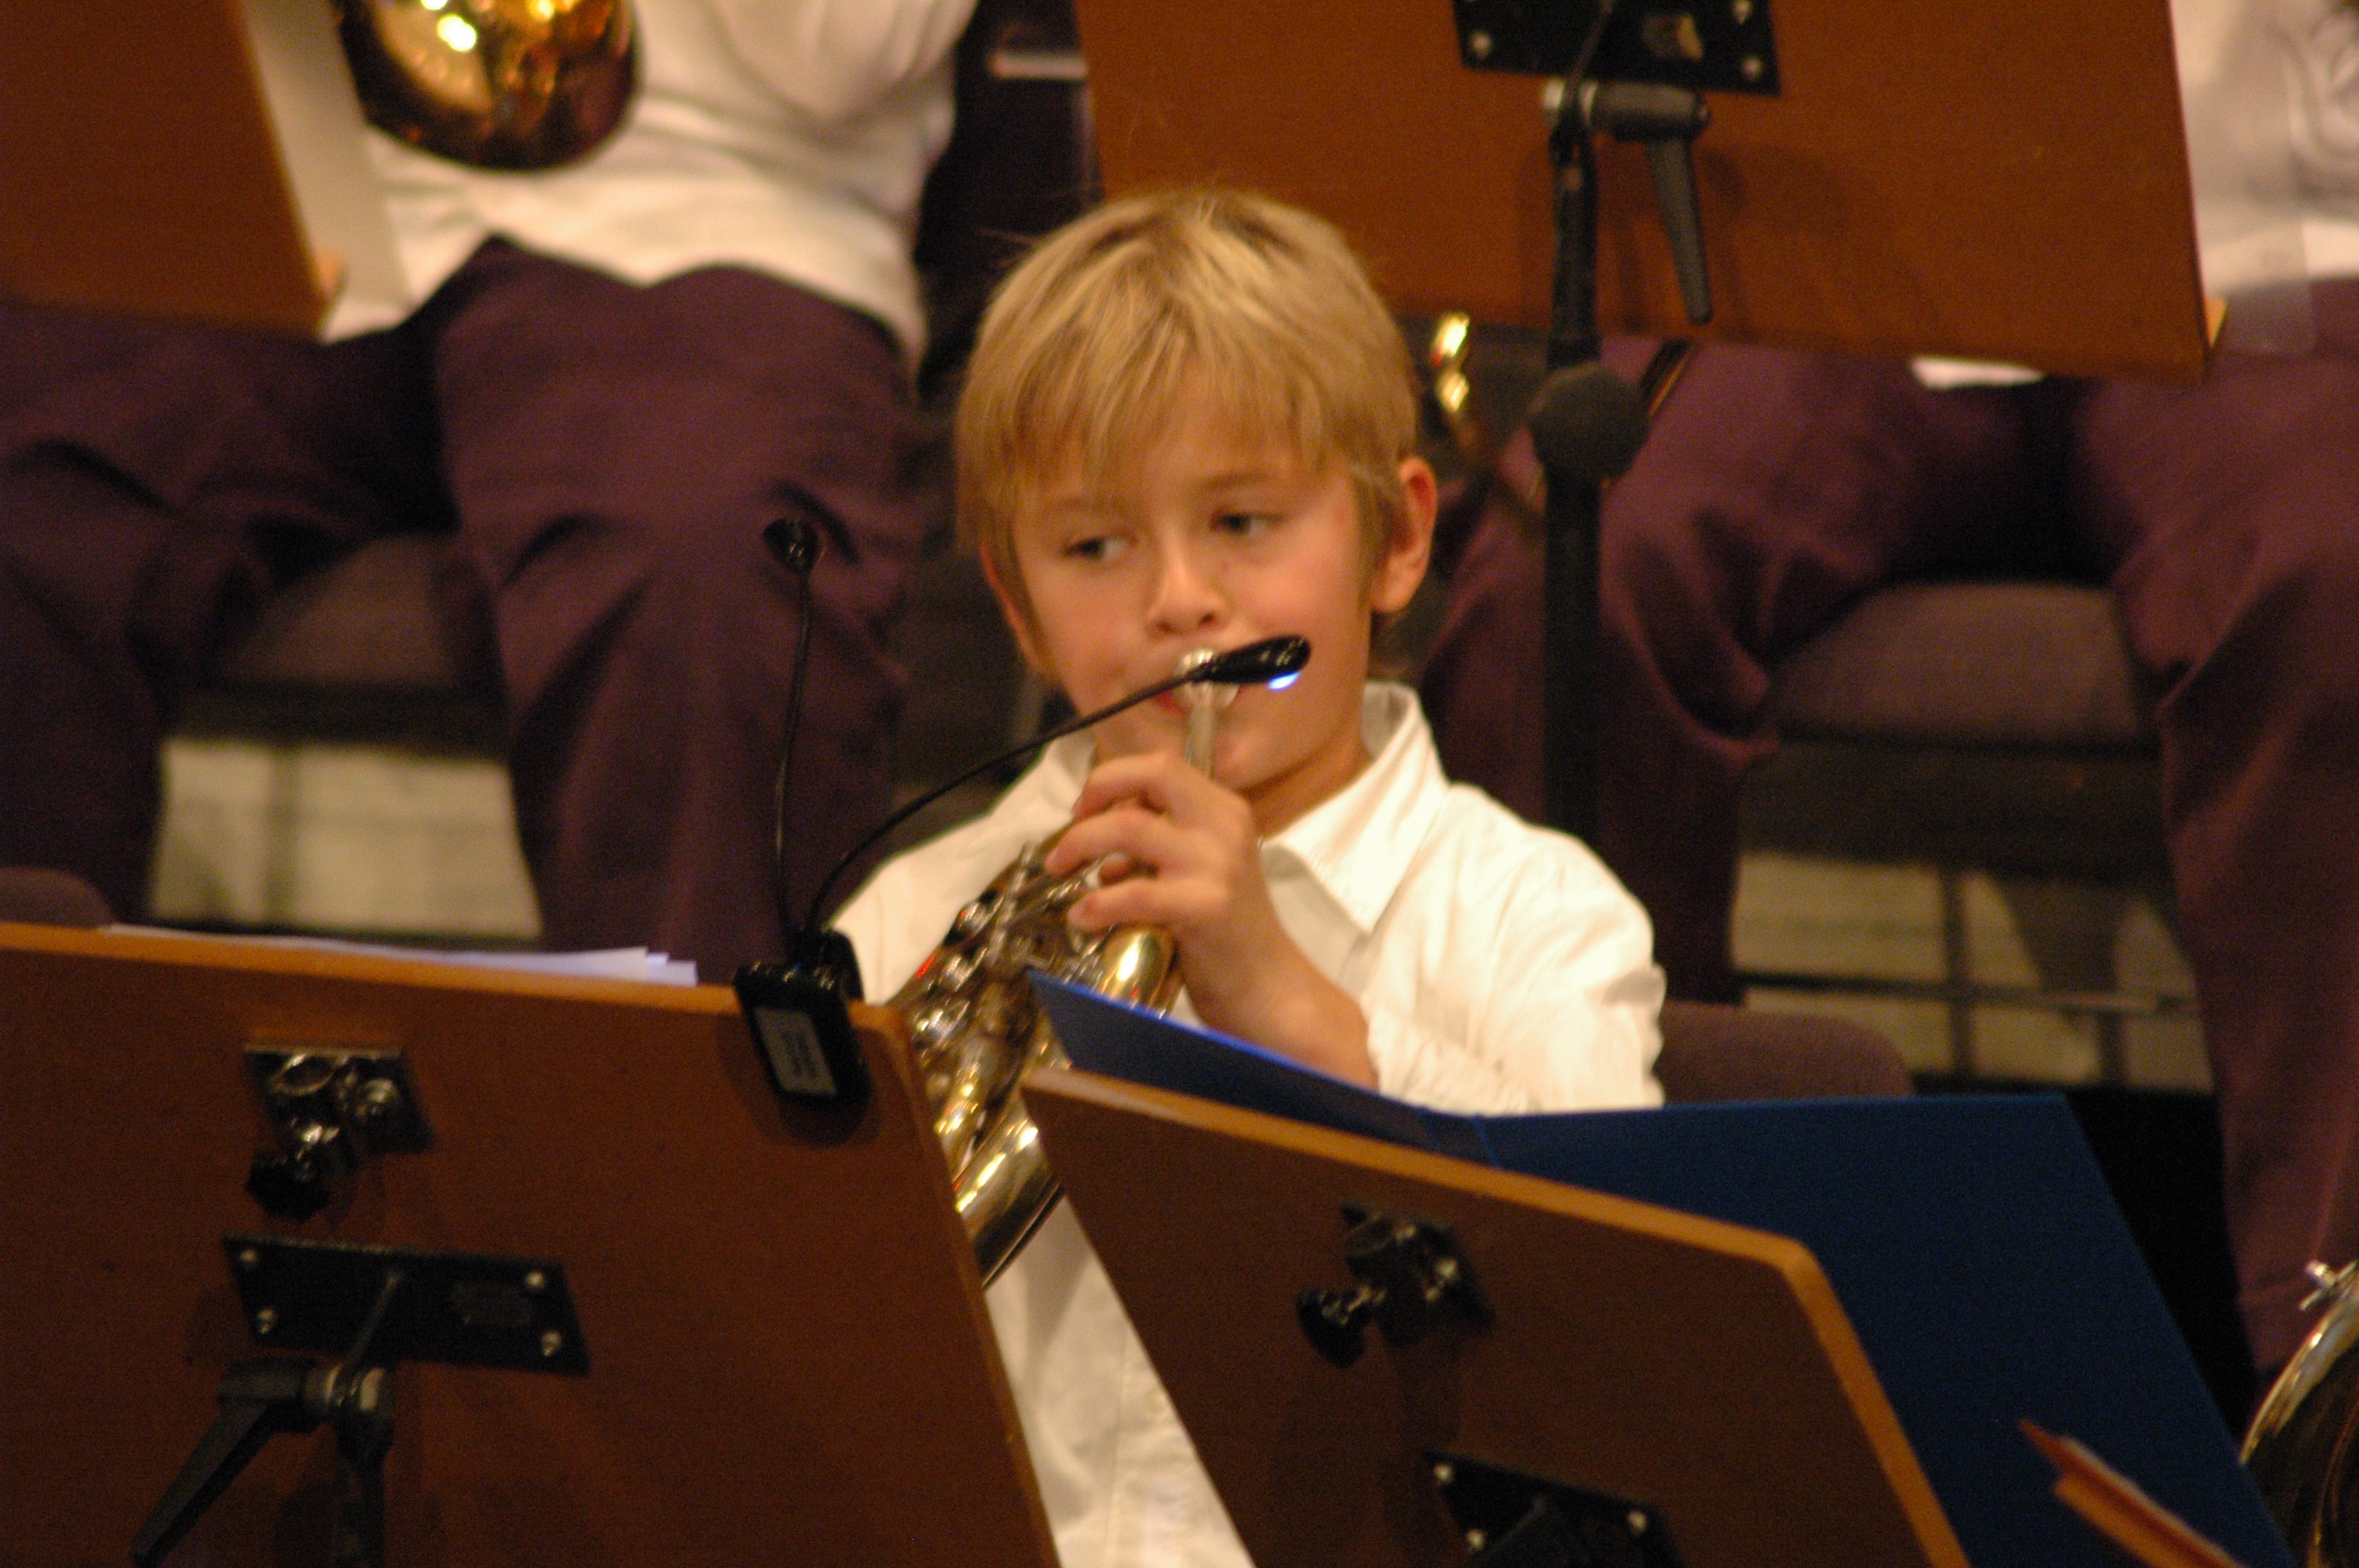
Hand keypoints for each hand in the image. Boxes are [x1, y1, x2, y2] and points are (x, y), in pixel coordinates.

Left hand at [1043, 752, 1375, 1085]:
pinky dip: (1096, 903)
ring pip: (1130, 827)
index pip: (1162, 765)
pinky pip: (1132, 893)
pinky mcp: (1204, 906)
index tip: (1085, 807)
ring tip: (1061, 870)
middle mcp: (1225, 827)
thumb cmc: (1231, 937)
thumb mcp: (1203, 874)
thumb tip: (1103, 853)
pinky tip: (1082, 917)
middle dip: (1097, 791)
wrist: (1271, 990)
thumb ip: (1162, 851)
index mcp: (1227, 812)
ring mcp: (1217, 865)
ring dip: (1081, 844)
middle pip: (1151, 775)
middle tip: (1069, 827)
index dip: (1114, 777)